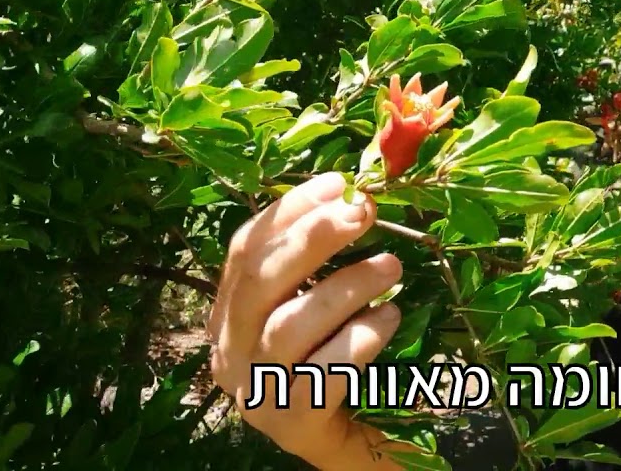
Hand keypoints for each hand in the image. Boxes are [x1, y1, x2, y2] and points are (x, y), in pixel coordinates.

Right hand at [206, 171, 413, 469]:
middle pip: (260, 283)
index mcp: (228, 312)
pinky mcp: (293, 421)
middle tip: (362, 212)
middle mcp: (231, 349)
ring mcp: (257, 388)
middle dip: (312, 239)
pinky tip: (388, 317)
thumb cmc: (317, 356)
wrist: (325, 437)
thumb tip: (349, 193)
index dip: (288, 211)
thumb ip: (312, 259)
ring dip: (346, 288)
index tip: (337, 183)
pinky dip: (359, 339)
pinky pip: (325, 372)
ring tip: (392, 267)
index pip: (245, 249)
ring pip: (290, 327)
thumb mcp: (304, 305)